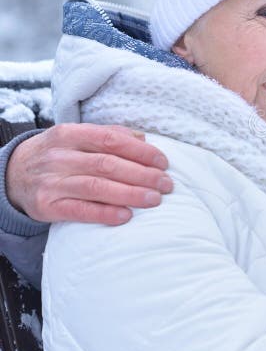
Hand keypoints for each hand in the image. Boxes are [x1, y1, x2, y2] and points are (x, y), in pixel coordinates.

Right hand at [6, 123, 172, 224]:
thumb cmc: (58, 154)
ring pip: (97, 187)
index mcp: (70, 133)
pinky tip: (126, 216)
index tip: (163, 162)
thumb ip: (110, 135)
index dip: (140, 152)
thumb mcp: (77, 136)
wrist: (12, 174)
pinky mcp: (46, 206)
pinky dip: (105, 213)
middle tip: (166, 184)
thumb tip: (145, 140)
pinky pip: (80, 211)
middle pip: (107, 164)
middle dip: (142, 175)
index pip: (111, 139)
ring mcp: (52, 182)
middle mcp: (59, 156)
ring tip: (154, 199)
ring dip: (130, 194)